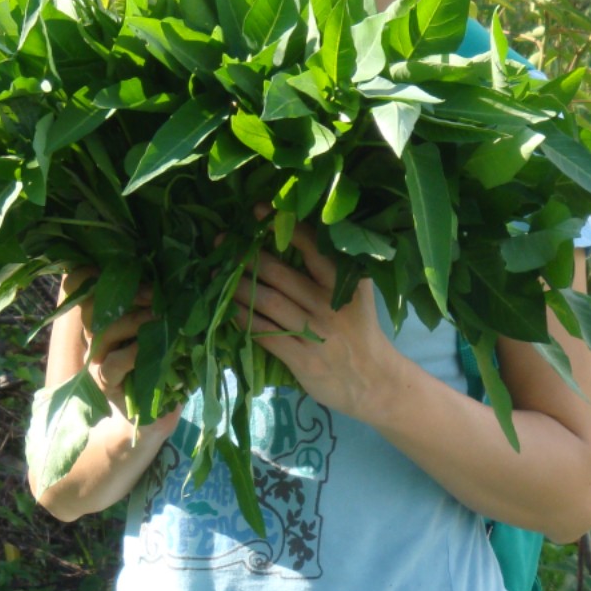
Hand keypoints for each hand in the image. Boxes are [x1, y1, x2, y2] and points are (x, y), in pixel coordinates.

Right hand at [62, 268, 177, 430]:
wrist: (158, 408)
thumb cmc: (164, 359)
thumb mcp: (163, 326)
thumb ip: (164, 303)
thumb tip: (196, 276)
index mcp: (106, 313)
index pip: (83, 286)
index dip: (93, 274)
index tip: (128, 266)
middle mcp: (95, 333)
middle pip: (93, 305)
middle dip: (127, 295)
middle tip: (157, 295)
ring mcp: (96, 358)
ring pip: (103, 331)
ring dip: (133, 321)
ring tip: (158, 318)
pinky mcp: (105, 381)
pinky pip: (113, 363)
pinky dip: (132, 354)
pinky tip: (149, 348)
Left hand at [233, 209, 401, 422]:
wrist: (373, 381)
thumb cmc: (358, 330)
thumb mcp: (355, 295)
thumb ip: (330, 271)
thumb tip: (289, 237)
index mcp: (343, 282)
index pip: (311, 246)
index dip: (283, 226)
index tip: (258, 210)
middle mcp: (328, 304)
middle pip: (279, 274)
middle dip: (246, 256)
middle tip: (222, 243)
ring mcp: (314, 332)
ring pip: (267, 302)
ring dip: (238, 288)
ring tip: (216, 275)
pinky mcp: (302, 359)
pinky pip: (265, 334)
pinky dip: (244, 320)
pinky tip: (230, 311)